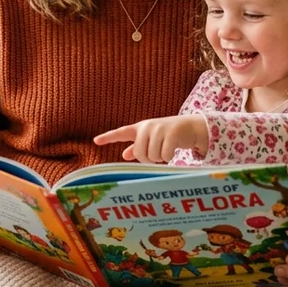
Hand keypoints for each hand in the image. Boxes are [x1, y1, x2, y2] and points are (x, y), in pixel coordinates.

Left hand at [93, 115, 207, 163]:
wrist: (192, 126)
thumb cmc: (170, 135)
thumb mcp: (153, 139)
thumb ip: (139, 146)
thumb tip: (125, 155)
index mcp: (140, 128)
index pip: (121, 132)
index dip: (108, 137)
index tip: (95, 141)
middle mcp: (147, 126)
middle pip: (139, 153)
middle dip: (149, 159)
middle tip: (157, 155)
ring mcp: (159, 128)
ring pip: (152, 155)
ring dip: (160, 158)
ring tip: (166, 150)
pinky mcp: (171, 133)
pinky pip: (164, 155)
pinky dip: (169, 157)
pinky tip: (173, 150)